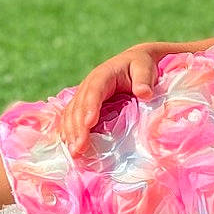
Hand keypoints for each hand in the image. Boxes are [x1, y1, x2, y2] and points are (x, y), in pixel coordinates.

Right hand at [59, 43, 175, 152]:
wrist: (134, 61)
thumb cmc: (140, 66)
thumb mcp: (144, 69)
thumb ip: (144, 80)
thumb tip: (144, 93)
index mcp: (103, 75)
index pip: (94, 90)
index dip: (90, 107)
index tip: (89, 124)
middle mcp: (89, 85)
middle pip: (79, 106)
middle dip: (77, 128)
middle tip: (79, 148)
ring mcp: (84, 95)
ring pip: (72, 113)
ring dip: (70, 133)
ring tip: (74, 153)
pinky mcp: (83, 104)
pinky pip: (71, 117)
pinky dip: (68, 131)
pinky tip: (69, 146)